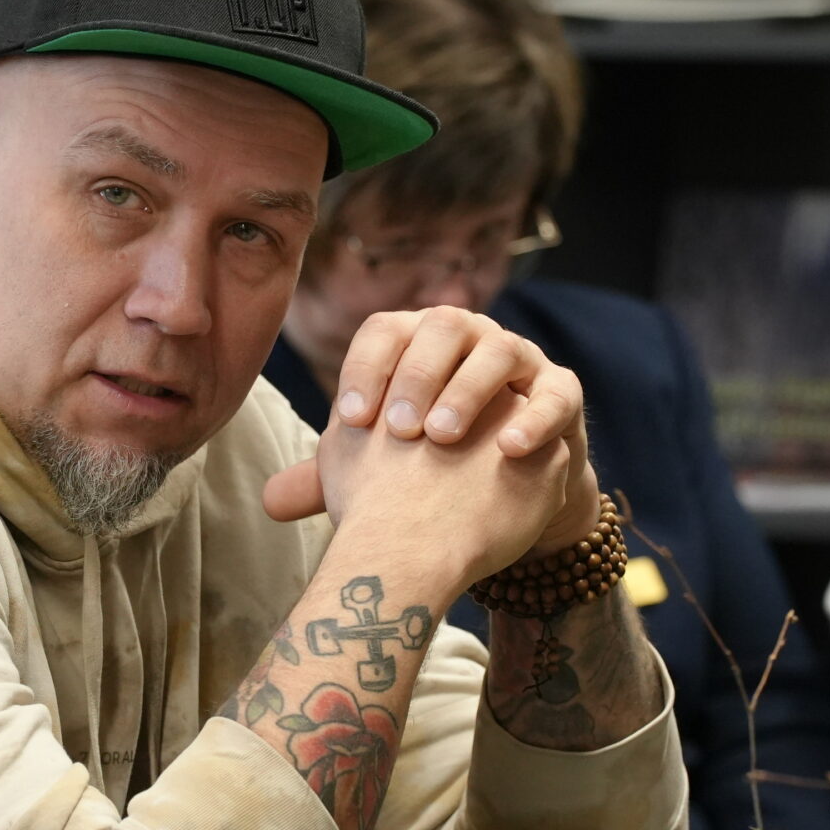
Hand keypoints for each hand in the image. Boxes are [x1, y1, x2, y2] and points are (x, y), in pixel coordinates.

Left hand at [266, 307, 601, 567]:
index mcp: (414, 342)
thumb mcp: (383, 467)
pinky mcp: (560, 392)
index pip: (383, 332)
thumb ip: (332, 477)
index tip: (349, 422)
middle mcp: (466, 337)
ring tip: (442, 439)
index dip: (364, 370)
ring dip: (468, 390)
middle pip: (441, 327)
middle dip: (418, 374)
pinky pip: (555, 392)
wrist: (500, 486)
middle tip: (398, 429)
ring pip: (498, 349)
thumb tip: (269, 502)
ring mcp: (517, 358)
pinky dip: (533, 417)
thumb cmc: (429, 464)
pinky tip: (508, 448)